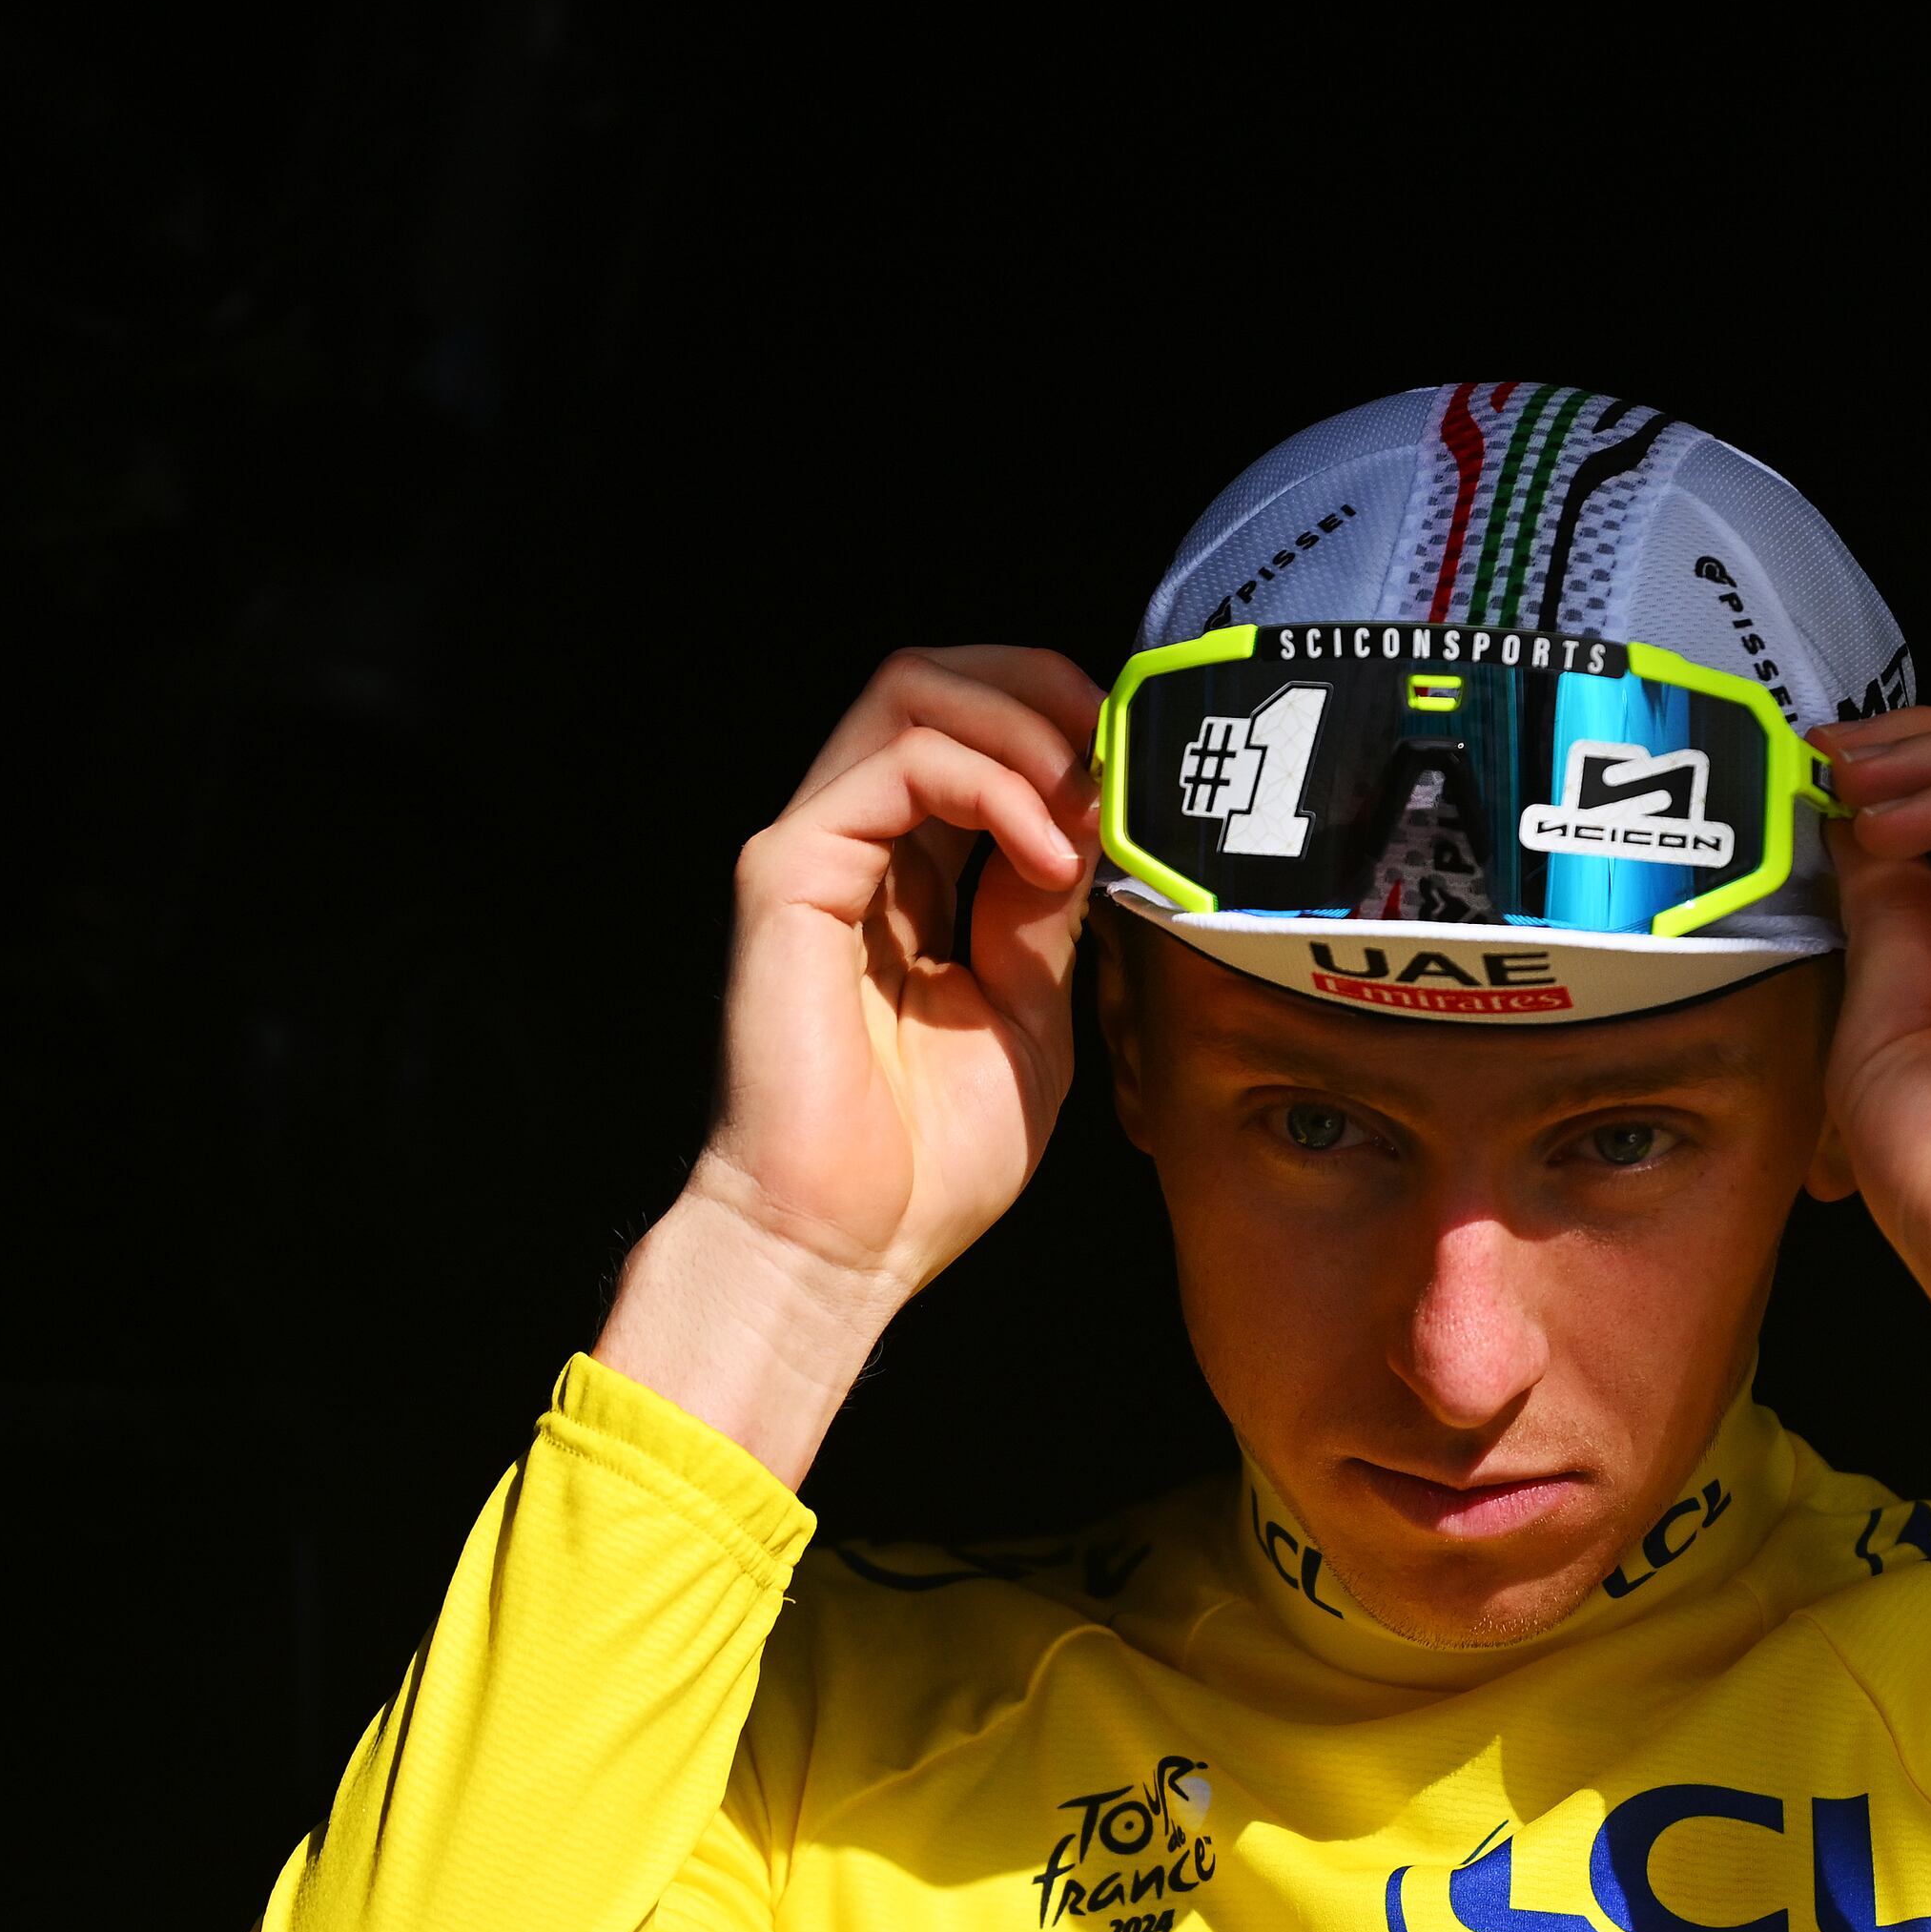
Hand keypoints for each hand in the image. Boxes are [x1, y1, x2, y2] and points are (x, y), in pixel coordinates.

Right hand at [595, 645, 1103, 1481]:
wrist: (845, 1249)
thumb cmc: (925, 1166)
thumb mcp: (1031, 1014)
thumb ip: (1049, 911)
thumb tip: (1094, 816)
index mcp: (911, 881)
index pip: (976, 738)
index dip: (1063, 726)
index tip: (1140, 771)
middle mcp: (858, 848)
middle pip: (936, 682)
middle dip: (1045, 689)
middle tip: (1119, 750)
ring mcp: (817, 851)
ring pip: (909, 689)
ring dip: (1024, 723)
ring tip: (1086, 796)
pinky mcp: (790, 873)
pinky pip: (897, 763)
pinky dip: (992, 784)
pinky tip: (1048, 854)